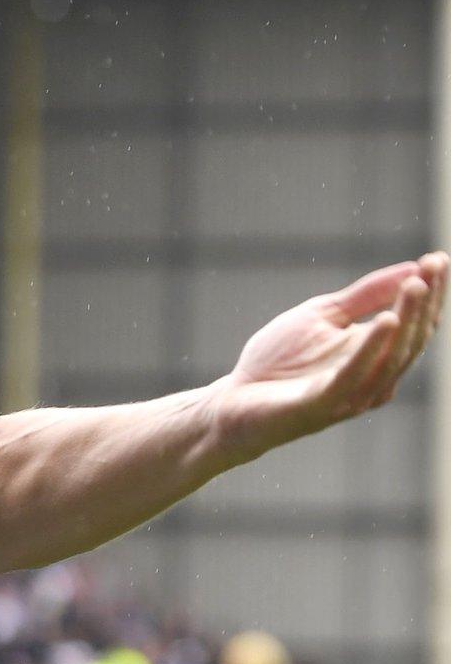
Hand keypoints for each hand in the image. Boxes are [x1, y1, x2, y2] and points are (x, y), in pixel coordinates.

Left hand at [214, 253, 446, 457]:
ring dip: (406, 319)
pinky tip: (386, 321)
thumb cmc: (277, 362)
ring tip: (416, 286)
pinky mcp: (322, 405)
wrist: (232, 402)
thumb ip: (364, 296)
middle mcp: (373, 380)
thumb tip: (412, 267)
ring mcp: (350, 395)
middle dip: (424, 302)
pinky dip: (371, 349)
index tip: (438, 258)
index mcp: (375, 358)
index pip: (414, 324)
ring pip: (391, 358)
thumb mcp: (323, 316)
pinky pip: (353, 376)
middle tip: (435, 266)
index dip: (429, 293)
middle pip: (411, 340)